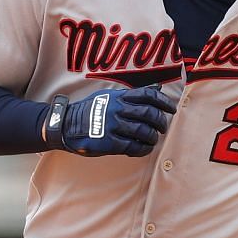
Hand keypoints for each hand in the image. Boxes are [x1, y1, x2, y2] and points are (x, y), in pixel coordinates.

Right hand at [45, 85, 177, 156]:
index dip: (164, 102)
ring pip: (144, 131)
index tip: (171, 109)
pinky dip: (143, 149)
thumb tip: (156, 88)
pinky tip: (144, 148)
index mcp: (119, 96)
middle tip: (162, 127)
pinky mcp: (109, 142)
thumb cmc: (90, 111)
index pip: (148, 95)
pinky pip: (133, 147)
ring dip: (153, 137)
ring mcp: (113, 125)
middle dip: (161, 122)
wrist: (66, 124)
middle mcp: (117, 109)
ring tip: (153, 139)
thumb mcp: (109, 96)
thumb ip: (132, 95)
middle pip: (149, 114)